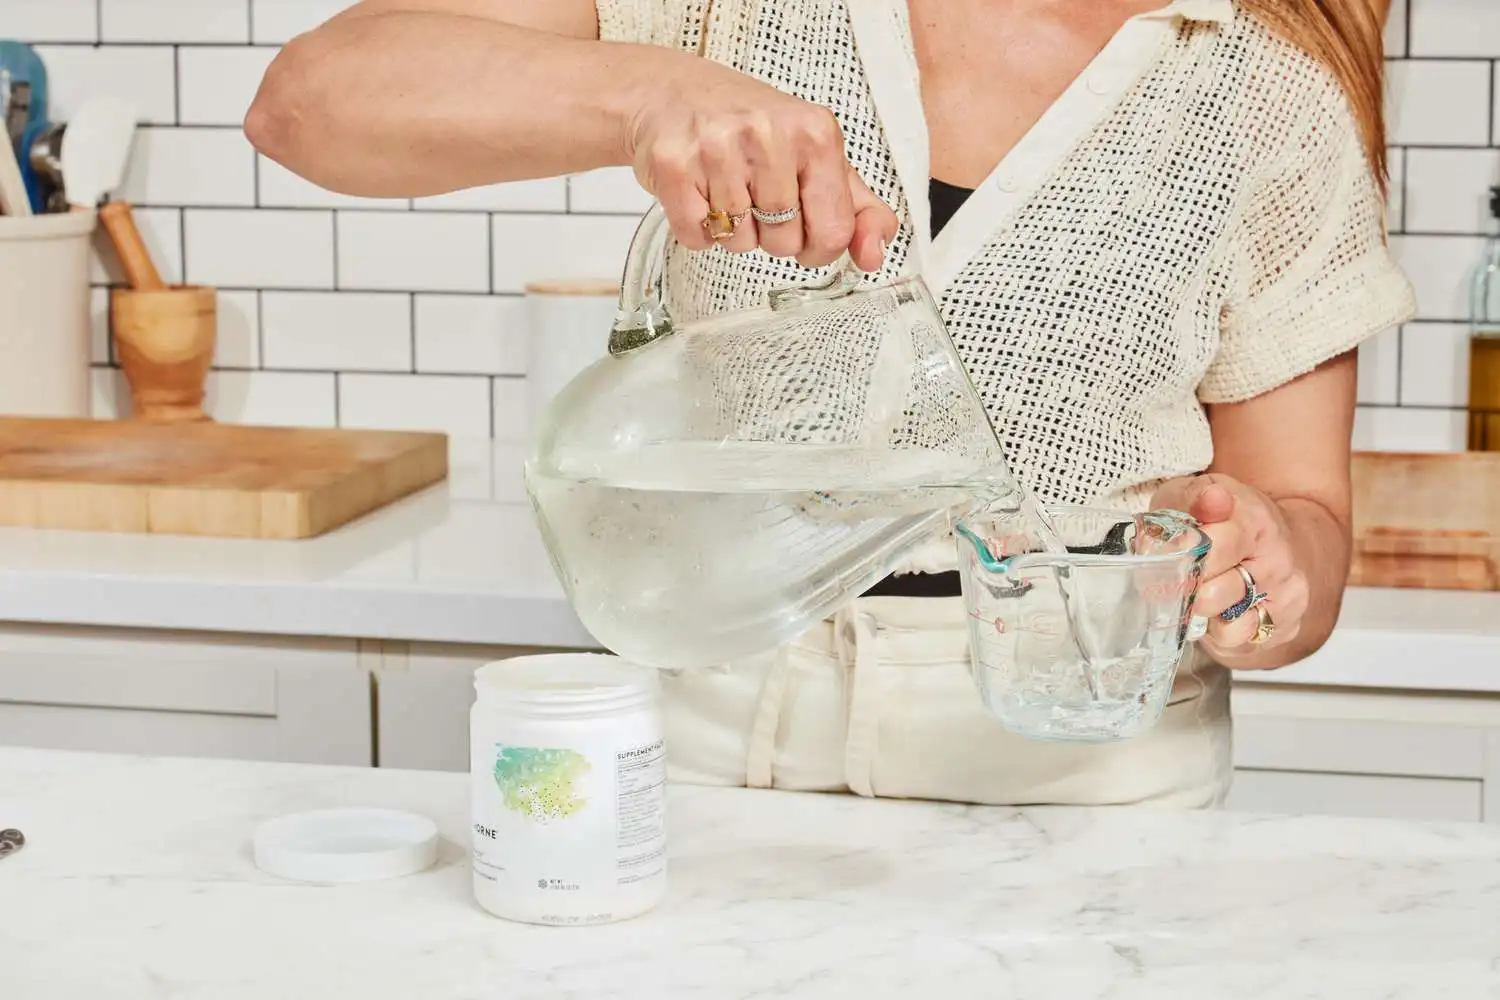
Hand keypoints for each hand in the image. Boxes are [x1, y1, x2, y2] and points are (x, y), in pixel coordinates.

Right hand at [627, 58, 898, 271]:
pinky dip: (698, 228)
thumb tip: (873, 255)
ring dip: (733, 229)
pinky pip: (698, 237)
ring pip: (739, 243)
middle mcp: (769, 134)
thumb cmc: (751, 130)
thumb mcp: (817, 158)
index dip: (817, 244)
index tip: (802, 222)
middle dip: (770, 233)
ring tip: (725, 186)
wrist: (674, 94)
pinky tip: (699, 191)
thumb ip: (857, 209)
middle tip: (754, 192)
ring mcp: (718, 148)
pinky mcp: (674, 165)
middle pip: (784, 243)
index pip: (833, 232)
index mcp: (816, 133)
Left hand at [1149, 474, 1309, 663]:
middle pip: (1216, 592)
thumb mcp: (1196, 494)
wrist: (1273, 542)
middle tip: (1172, 582)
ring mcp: (1285, 597)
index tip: (1164, 559)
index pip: (1216, 546)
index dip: (1182, 557)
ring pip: (1230, 625)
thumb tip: (1211, 500)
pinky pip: (1238, 644)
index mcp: (1256, 522)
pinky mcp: (1284, 628)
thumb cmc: (1221, 520)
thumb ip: (1195, 497)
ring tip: (1196, 596)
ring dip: (1202, 616)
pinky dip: (1217, 634)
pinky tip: (1215, 613)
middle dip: (1185, 590)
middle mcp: (1278, 561)